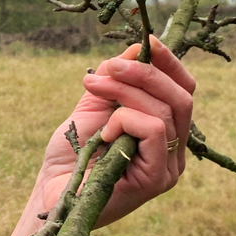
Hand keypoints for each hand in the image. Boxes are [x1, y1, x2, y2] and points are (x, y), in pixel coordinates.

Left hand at [34, 36, 194, 227]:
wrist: (51, 193)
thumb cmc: (70, 156)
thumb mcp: (93, 108)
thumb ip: (114, 82)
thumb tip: (135, 49)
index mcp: (164, 132)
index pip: (184, 91)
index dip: (168, 63)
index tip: (144, 42)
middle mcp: (174, 151)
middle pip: (181, 97)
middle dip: (144, 73)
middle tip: (107, 67)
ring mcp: (169, 167)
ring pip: (165, 111)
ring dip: (124, 91)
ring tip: (92, 87)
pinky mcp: (156, 179)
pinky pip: (152, 130)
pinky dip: (124, 120)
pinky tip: (102, 132)